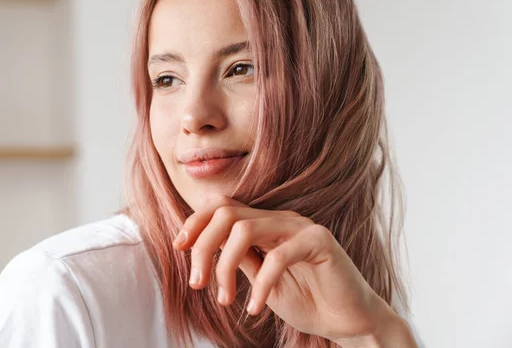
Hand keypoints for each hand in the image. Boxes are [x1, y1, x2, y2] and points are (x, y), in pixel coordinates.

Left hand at [173, 196, 417, 346]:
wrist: (348, 321)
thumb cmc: (307, 300)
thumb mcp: (260, 279)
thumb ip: (239, 259)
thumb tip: (205, 248)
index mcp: (265, 224)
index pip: (222, 206)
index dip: (195, 221)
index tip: (179, 248)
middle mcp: (280, 219)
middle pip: (226, 213)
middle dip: (203, 247)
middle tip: (197, 283)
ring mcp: (301, 227)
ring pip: (245, 229)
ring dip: (225, 266)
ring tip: (224, 298)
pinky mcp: (320, 242)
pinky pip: (278, 256)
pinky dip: (260, 285)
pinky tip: (256, 308)